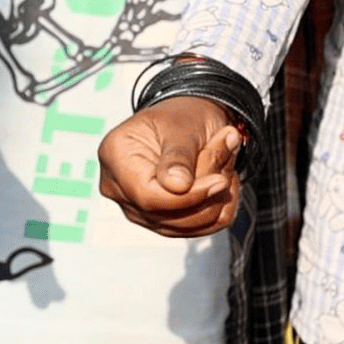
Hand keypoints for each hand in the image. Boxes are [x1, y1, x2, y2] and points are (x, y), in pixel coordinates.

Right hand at [97, 95, 243, 236]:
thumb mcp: (182, 126)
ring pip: (184, 226)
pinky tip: (223, 180)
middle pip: (165, 215)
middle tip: (227, 155)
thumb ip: (178, 156)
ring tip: (226, 164)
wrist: (189, 120)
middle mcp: (118, 186)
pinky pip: (196, 229)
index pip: (147, 196)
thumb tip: (177, 186)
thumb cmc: (182, 115)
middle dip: (206, 193)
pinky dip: (218, 208)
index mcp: (116, 156)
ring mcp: (135, 207)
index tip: (220, 180)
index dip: (188, 196)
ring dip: (216, 199)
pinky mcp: (157, 220)